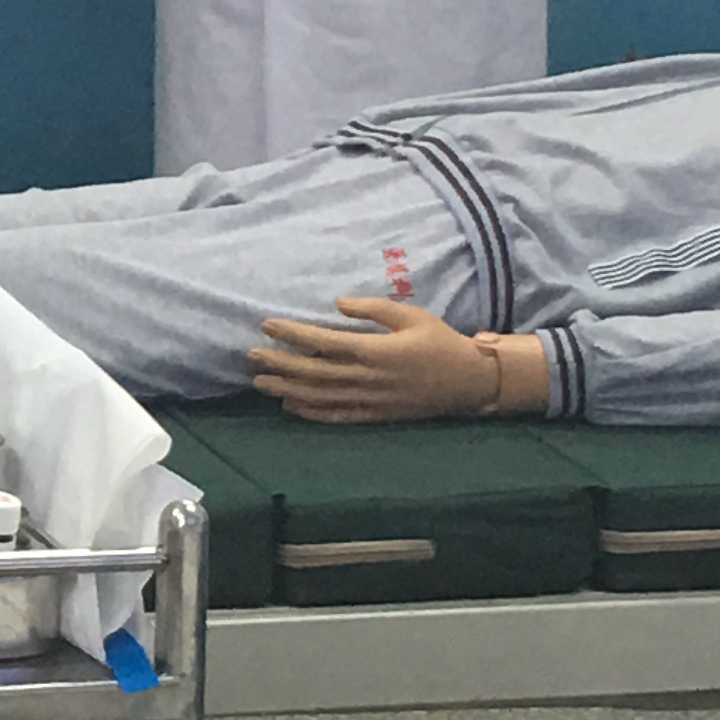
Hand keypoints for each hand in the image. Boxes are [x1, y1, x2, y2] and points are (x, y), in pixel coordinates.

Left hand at [248, 298, 513, 423]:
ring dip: (286, 390)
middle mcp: (366, 378)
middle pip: (312, 372)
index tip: (267, 324)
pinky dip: (309, 413)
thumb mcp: (412, 316)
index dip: (292, 334)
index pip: (322, 343)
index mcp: (374, 351)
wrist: (468, 382)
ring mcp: (368, 401)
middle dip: (278, 364)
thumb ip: (374, 308)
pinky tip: (289, 406)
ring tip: (259, 382)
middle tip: (251, 355)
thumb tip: (337, 303)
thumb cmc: (440, 342)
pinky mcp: (373, 416)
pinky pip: (335, 416)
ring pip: (318, 397)